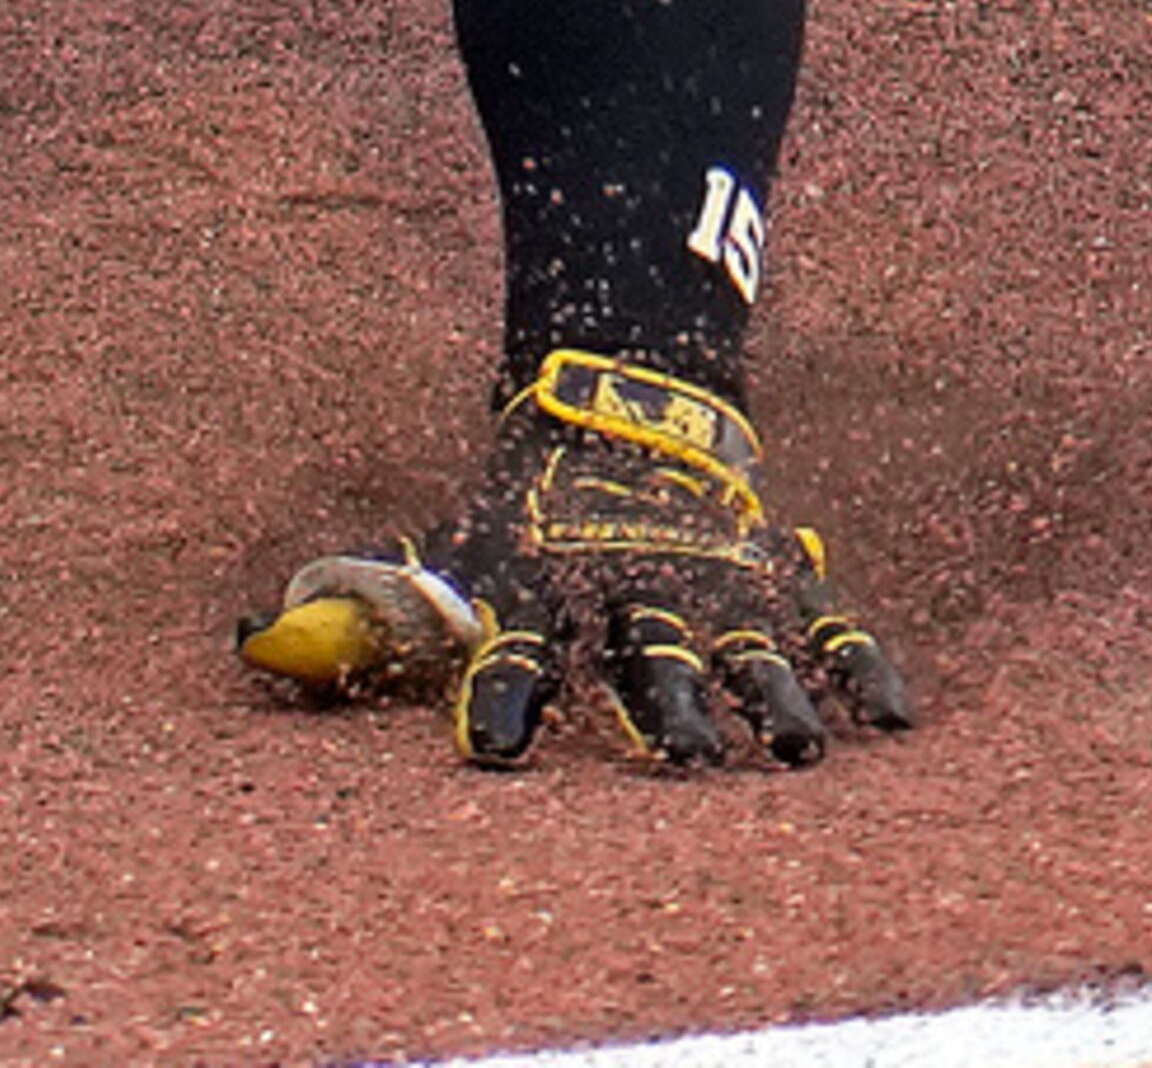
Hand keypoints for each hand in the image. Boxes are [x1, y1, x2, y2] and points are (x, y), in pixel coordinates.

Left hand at [239, 349, 915, 768]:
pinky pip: (831, 624)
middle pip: (649, 661)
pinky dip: (864, 664)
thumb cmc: (526, 505)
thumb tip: (258, 642)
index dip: (498, 702)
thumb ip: (380, 606)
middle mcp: (631, 597)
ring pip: (747, 651)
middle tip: (686, 754)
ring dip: (769, 699)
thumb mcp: (458, 545)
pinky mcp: (773, 576)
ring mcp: (712, 587)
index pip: (510, 657)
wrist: (613, 395)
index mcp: (545, 596)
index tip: (490, 756)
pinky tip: (892, 717)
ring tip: (794, 747)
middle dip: (666, 708)